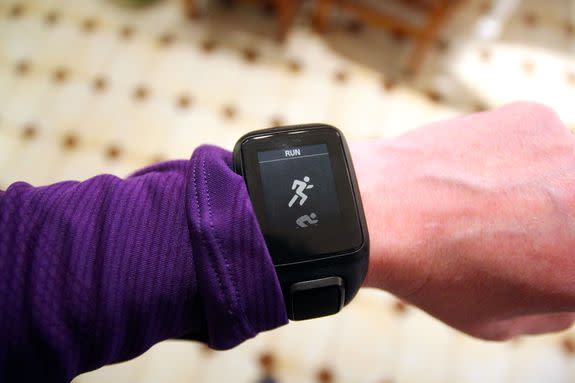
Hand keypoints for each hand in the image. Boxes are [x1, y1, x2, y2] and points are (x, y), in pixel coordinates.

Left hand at [352, 102, 574, 339]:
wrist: (379, 212)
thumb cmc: (434, 275)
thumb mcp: (499, 323)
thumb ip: (553, 309)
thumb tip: (565, 279)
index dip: (554, 265)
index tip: (531, 260)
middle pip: (574, 217)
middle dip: (559, 230)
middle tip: (516, 232)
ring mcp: (570, 151)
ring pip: (568, 175)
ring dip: (545, 189)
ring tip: (487, 203)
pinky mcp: (537, 118)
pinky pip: (540, 143)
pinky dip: (517, 158)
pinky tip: (474, 173)